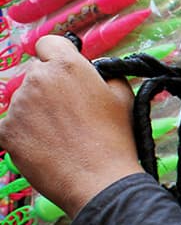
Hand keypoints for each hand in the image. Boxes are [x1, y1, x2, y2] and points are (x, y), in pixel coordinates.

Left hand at [0, 35, 142, 217]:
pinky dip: (23, 134)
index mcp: (67, 66)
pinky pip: (10, 125)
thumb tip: (94, 73)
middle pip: (35, 74)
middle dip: (49, 88)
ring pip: (23, 100)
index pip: (48, 44)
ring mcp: (18, 106)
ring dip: (36, 112)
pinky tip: (44, 146)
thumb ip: (106, 75)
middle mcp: (37, 79)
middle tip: (69, 113)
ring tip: (60, 135)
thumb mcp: (124, 97)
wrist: (100, 180)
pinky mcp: (6, 131)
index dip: (57, 57)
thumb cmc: (116, 139)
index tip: (65, 74)